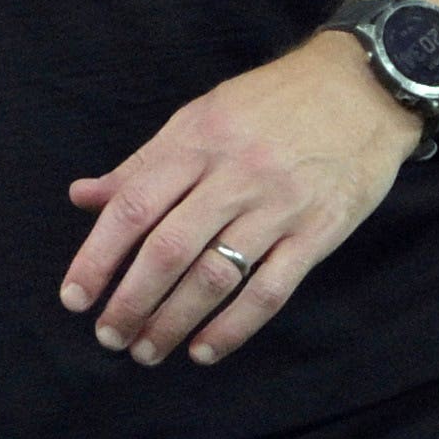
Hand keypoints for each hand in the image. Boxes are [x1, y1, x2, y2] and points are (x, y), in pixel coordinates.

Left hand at [60, 33, 420, 366]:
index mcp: (196, 143)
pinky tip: (204, 351)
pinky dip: (233, 327)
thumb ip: (144, 163)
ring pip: (215, 276)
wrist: (363, 88)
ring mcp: (277, 207)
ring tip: (147, 350)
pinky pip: (269, 290)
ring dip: (174, 321)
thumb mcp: (200, 115)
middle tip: (108, 336)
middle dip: (131, 301)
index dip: (97, 256)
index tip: (74, 297)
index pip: (133, 207)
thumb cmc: (273, 102)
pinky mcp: (317, 233)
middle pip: (169, 249)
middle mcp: (233, 176)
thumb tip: (83, 196)